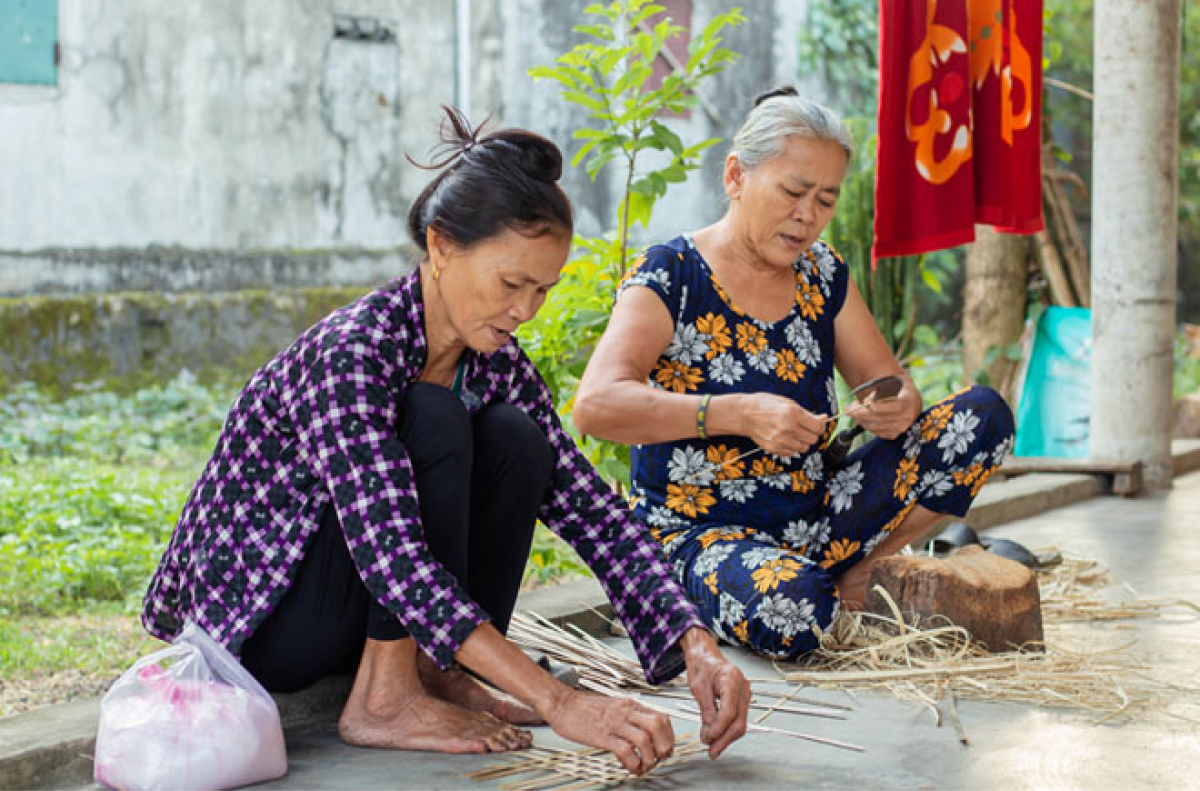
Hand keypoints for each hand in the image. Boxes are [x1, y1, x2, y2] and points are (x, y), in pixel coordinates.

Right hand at [546, 688, 674, 774]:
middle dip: (664, 745)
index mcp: (631, 705)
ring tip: (644, 766)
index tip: (666, 749)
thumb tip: (645, 733)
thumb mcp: (614, 707)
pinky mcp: (602, 736)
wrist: (562, 704)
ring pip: (645, 739)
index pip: (661, 717)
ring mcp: (614, 723)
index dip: (669, 736)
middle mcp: (626, 712)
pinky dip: (632, 763)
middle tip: (660, 758)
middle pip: (658, 725)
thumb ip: (630, 717)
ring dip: (649, 757)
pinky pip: (625, 751)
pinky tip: (629, 767)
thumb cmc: (585, 708)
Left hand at [680, 628, 748, 757]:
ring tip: (713, 747)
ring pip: (740, 723)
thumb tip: (710, 734)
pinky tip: (718, 737)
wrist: (705, 655)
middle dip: (724, 739)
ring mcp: (745, 693)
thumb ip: (706, 711)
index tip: (706, 739)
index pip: (729, 713)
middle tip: (711, 752)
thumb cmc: (701, 667)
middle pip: (739, 721)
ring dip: (726, 737)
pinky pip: (738, 718)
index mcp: (732, 680)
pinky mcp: (742, 699)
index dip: (718, 730)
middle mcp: (743, 687)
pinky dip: (728, 729)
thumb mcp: (699, 688)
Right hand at [738, 393, 827, 456]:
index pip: (818, 427)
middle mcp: (788, 428)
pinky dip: (791, 447)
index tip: (815, 424)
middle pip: (813, 439)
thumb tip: (823, 418)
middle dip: (811, 434)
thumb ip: (806, 413)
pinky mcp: (774, 448)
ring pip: (804, 448)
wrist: (743, 414)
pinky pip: (792, 453)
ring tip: (793, 433)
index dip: (819, 426)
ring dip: (802, 442)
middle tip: (803, 428)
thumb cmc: (765, 404)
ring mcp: (780, 440)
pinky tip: (785, 439)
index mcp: (793, 413)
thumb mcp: (787, 402)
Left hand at [849, 377, 921, 439]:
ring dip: (861, 420)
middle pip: (880, 418)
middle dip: (861, 414)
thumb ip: (879, 389)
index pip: (893, 407)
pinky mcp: (895, 433)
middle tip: (848, 409)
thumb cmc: (897, 389)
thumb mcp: (891, 383)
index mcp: (908, 401)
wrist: (910, 401)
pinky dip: (867, 426)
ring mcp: (902, 427)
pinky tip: (861, 419)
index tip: (864, 402)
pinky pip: (878, 433)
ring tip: (852, 412)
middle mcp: (907, 416)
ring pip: (877, 427)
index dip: (878, 406)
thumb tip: (865, 404)